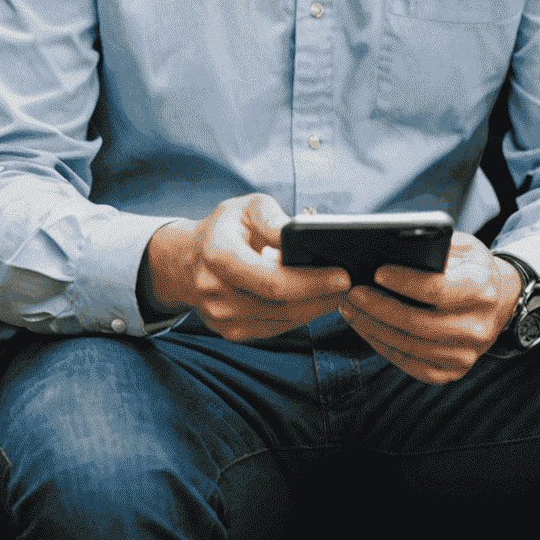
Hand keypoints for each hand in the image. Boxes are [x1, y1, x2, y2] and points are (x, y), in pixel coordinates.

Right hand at [142, 194, 351, 340]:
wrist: (187, 262)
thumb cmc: (225, 229)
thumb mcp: (245, 207)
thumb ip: (273, 218)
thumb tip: (303, 232)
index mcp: (218, 255)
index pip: (272, 280)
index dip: (311, 282)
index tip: (343, 275)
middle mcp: (215, 292)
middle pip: (281, 306)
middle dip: (322, 297)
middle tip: (352, 284)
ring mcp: (222, 318)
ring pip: (282, 321)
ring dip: (315, 308)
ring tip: (339, 291)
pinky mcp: (231, 332)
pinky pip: (275, 328)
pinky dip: (299, 316)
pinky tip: (316, 301)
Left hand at [338, 233, 521, 384]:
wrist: (498, 302)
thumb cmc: (470, 268)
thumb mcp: (461, 246)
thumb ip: (434, 247)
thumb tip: (390, 248)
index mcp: (481, 289)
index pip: (437, 290)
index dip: (404, 282)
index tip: (377, 272)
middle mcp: (478, 327)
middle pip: (418, 322)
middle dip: (379, 307)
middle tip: (352, 292)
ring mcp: (466, 355)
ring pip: (410, 346)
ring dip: (374, 328)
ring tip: (351, 308)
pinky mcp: (452, 372)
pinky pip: (411, 364)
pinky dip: (383, 346)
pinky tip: (366, 328)